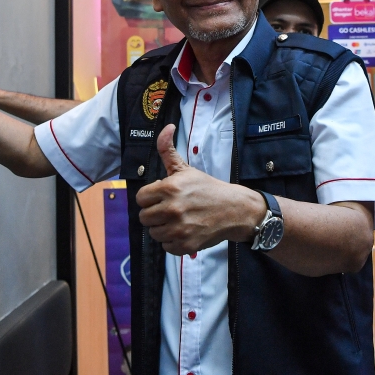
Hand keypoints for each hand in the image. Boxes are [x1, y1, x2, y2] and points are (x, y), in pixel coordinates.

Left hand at [135, 124, 265, 255]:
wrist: (234, 209)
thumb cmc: (208, 188)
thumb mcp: (186, 169)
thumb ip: (168, 150)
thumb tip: (166, 127)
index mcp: (169, 188)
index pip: (140, 199)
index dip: (151, 198)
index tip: (163, 197)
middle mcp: (172, 209)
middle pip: (144, 218)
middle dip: (156, 214)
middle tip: (172, 209)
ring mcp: (179, 229)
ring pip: (154, 233)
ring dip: (163, 228)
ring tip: (179, 220)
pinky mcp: (185, 245)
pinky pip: (165, 246)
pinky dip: (173, 241)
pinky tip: (185, 231)